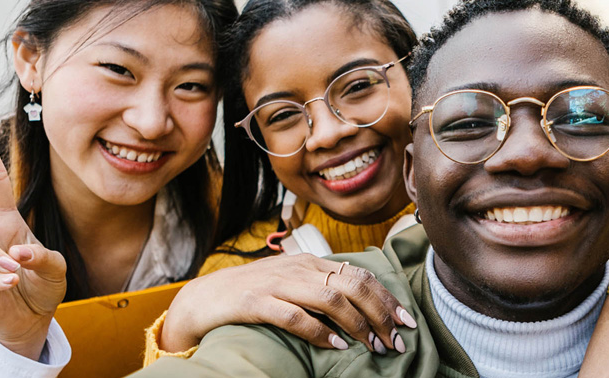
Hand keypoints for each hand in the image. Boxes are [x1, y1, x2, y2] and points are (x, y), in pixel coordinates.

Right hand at [160, 253, 416, 353]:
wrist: (201, 300)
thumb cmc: (251, 295)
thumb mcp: (290, 284)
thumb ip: (321, 287)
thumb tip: (361, 301)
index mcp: (309, 263)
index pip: (358, 274)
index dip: (386, 297)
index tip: (406, 320)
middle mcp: (297, 269)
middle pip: (352, 284)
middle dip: (380, 313)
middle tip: (396, 339)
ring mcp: (276, 284)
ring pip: (330, 298)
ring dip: (357, 324)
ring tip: (372, 346)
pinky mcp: (255, 302)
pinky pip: (294, 316)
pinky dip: (319, 331)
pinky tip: (335, 346)